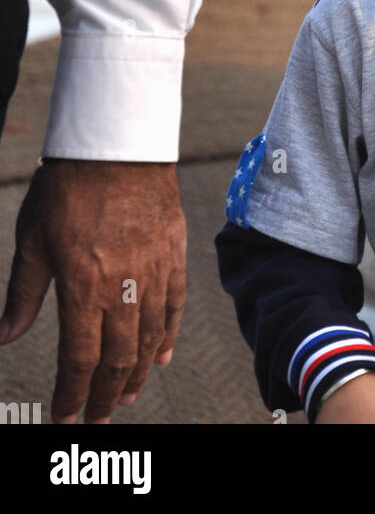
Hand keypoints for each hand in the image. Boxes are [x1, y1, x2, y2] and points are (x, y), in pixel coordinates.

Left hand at [0, 159, 186, 422]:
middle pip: (117, 356)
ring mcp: (153, 269)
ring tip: (124, 395)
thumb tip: (6, 338)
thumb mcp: (33, 238)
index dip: (72, 393)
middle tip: (96, 417)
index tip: (63, 416)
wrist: (118, 141)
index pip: (79, 357)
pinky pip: (174, 303)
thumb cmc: (68, 184)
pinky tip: (161, 355)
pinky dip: (169, 334)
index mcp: (83, 284)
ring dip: (136, 373)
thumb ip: (24, 293)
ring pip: (149, 337)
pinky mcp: (173, 252)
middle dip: (105, 394)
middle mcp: (122, 284)